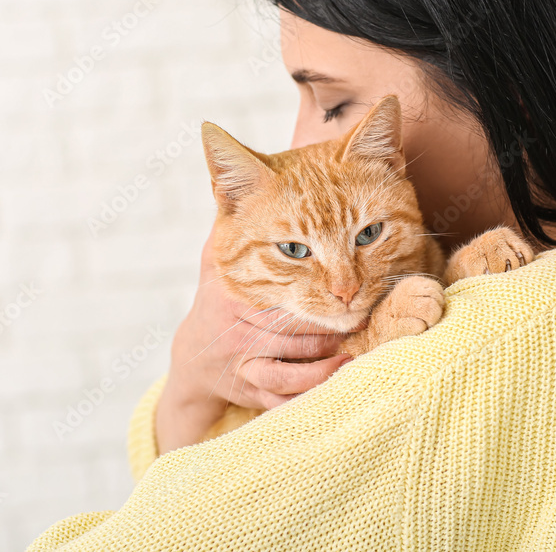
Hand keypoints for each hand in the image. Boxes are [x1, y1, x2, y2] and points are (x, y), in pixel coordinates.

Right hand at [155, 227, 352, 454]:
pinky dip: (312, 385)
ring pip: (290, 361)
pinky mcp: (249, 388)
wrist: (197, 353)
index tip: (338, 280)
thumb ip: (238, 213)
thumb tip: (261, 162)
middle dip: (326, 319)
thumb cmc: (223, 292)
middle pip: (288, 326)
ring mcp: (241, 360)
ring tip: (355, 337)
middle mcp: (233, 328)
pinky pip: (282, 393)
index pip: (274, 285)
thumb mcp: (221, 251)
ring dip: (326, 351)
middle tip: (358, 310)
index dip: (308, 283)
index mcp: (230, 290)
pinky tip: (339, 371)